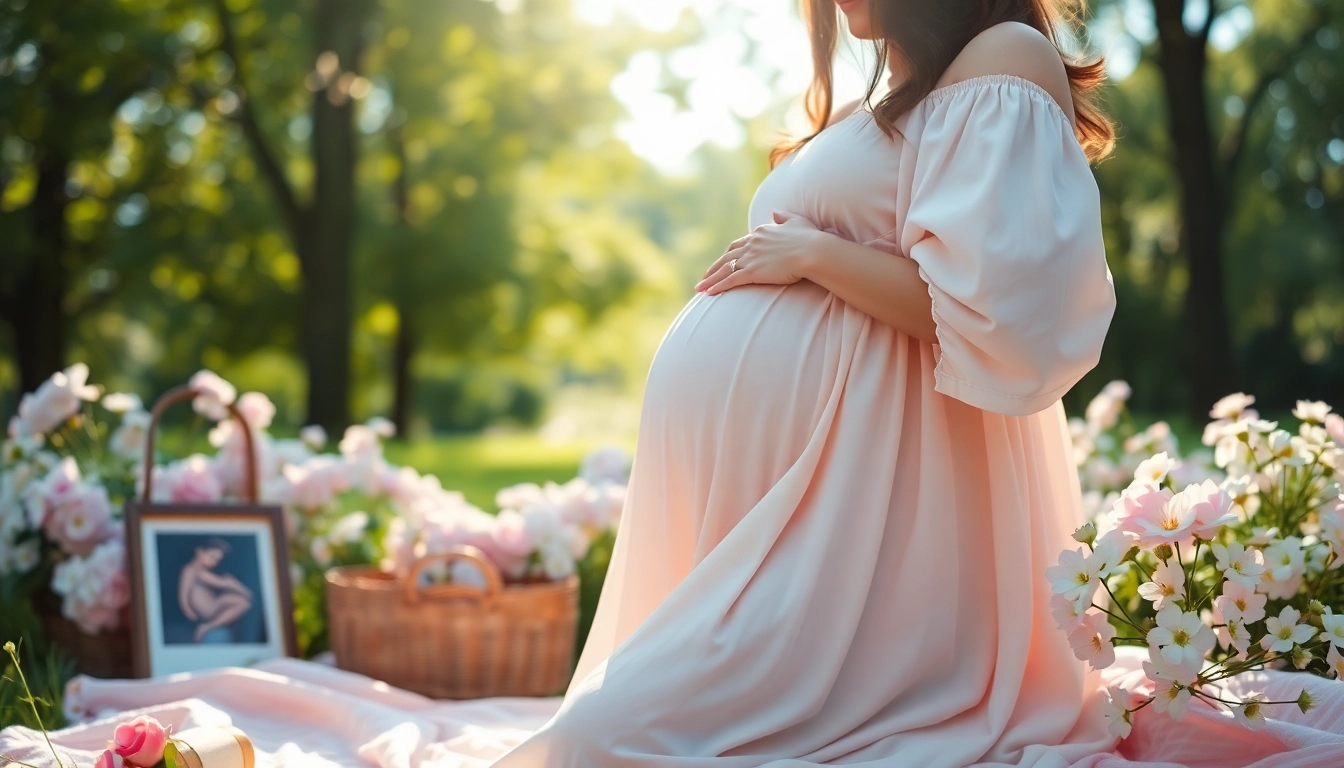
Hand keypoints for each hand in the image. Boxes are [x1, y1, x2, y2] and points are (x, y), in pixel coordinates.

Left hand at [695, 210, 823, 294]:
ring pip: (724, 269)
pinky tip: (709, 293)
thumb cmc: (810, 238)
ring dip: (710, 279)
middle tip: (705, 276)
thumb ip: (785, 217)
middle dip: (714, 267)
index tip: (722, 261)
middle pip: (727, 256)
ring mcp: (751, 257)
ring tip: (699, 288)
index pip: (739, 244)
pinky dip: (718, 286)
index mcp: (761, 233)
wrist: (813, 251)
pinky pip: (730, 280)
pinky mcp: (752, 271)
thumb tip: (775, 212)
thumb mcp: (797, 222)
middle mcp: (752, 243)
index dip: (729, 254)